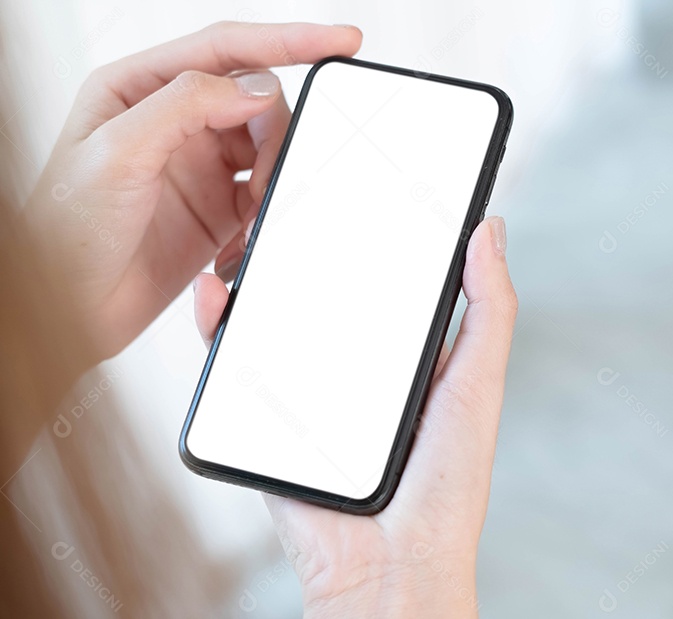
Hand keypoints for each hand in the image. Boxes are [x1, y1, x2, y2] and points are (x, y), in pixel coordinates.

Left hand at [24, 22, 362, 359]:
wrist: (72, 310)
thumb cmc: (67, 232)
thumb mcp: (118, 153)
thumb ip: (186, 105)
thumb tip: (256, 88)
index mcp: (137, 89)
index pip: (225, 48)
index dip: (288, 40)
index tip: (338, 41)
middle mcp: (172, 121)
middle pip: (257, 102)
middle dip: (276, 137)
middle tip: (268, 179)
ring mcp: (198, 165)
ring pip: (268, 149)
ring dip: (274, 179)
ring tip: (253, 216)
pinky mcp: (218, 209)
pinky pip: (266, 197)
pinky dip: (267, 216)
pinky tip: (242, 240)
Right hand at [194, 217, 515, 616]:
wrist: (390, 565)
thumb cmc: (447, 483)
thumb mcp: (477, 383)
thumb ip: (488, 310)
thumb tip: (491, 229)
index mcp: (407, 357)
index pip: (387, 282)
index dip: (376, 236)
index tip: (364, 185)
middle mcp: (356, 370)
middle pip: (324, 296)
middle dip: (305, 249)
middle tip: (290, 196)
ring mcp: (307, 393)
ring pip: (273, 323)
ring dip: (256, 281)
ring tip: (248, 234)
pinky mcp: (266, 420)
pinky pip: (234, 368)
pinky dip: (219, 330)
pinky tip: (218, 296)